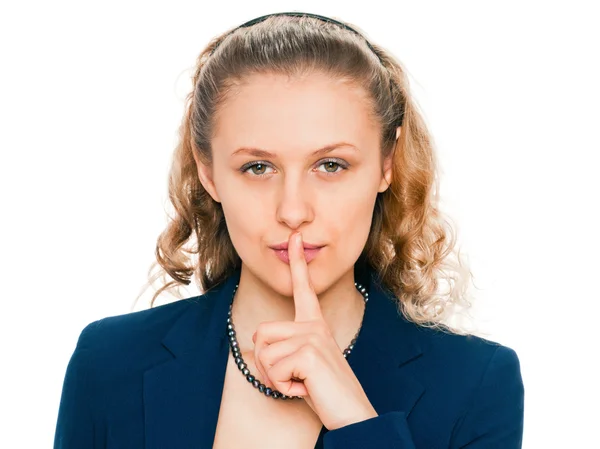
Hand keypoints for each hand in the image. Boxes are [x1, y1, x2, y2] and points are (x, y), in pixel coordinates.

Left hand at [252, 232, 377, 429]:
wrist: (352, 414)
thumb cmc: (324, 391)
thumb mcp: (299, 368)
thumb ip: (279, 353)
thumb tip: (245, 350)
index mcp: (314, 324)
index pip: (303, 289)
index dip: (297, 263)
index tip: (295, 238)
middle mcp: (313, 325)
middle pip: (260, 334)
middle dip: (265, 364)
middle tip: (292, 378)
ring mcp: (312, 336)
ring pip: (263, 354)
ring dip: (275, 378)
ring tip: (302, 383)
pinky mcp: (309, 351)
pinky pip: (273, 370)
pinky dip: (283, 387)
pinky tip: (305, 389)